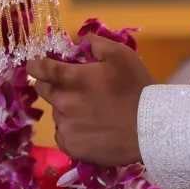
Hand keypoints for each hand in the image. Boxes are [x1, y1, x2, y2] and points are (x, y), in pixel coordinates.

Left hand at [30, 36, 153, 167]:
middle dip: (54, 85)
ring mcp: (65, 126)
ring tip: (92, 112)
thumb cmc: (136, 88)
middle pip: (44, 90)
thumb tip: (76, 41)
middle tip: (76, 88)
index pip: (38, 68)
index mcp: (70, 79)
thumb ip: (94, 43)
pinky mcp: (71, 147)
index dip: (37, 65)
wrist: (151, 128)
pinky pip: (63, 134)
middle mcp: (62, 102)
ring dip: (66, 109)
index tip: (41, 65)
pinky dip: (71, 130)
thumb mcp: (120, 55)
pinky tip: (90, 128)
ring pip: (56, 113)